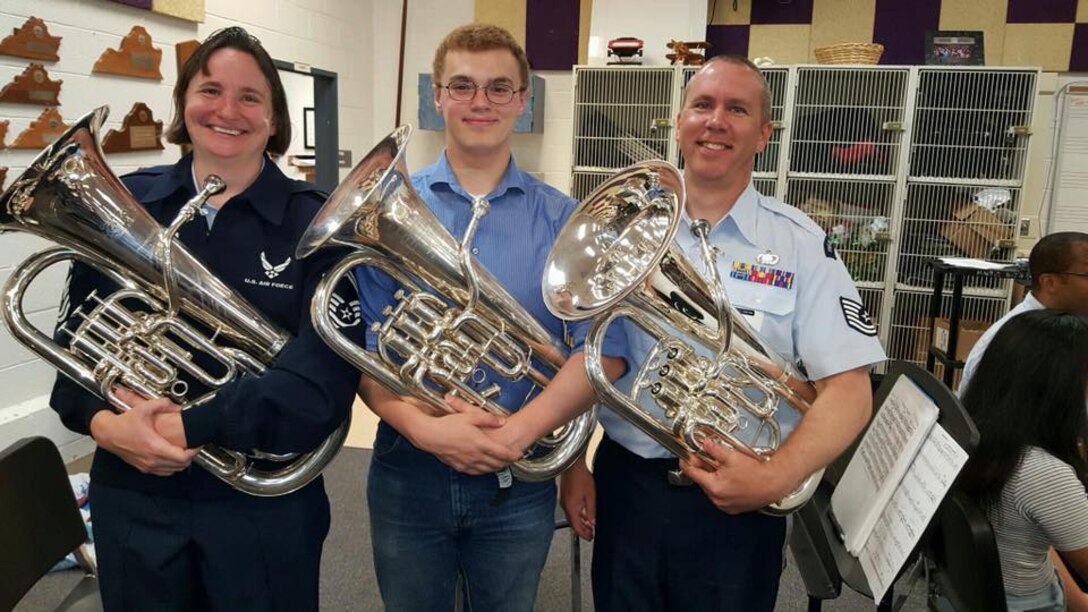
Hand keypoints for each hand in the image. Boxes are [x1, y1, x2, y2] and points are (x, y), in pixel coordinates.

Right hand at [91, 388, 197, 475]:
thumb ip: (162, 404)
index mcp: (155, 447)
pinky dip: (171, 467)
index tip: (198, 444)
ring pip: (172, 471)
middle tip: (194, 447)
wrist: (107, 433)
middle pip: (180, 466)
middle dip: (190, 456)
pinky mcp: (143, 467)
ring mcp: (147, 465)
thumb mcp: (144, 409)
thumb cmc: (124, 423)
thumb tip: (174, 404)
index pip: (182, 457)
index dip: (194, 451)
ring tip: (186, 451)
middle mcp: (152, 459)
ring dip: (181, 463)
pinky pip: (163, 472)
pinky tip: (173, 457)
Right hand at [405, 394, 522, 473]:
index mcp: (480, 443)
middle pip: (496, 463)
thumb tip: (502, 421)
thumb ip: (488, 419)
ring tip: (502, 464)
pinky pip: (474, 471)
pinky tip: (483, 469)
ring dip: (496, 468)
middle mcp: (475, 455)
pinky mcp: (458, 465)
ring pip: (486, 469)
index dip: (513, 455)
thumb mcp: (470, 416)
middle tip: (513, 459)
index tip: (519, 454)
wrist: (429, 435)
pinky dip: (482, 471)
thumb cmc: (448, 424)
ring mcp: (466, 462)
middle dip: (507, 462)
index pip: (502, 453)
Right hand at [560, 458, 595, 539]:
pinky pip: (570, 510)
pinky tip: (584, 514)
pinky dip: (577, 515)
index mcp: (572, 507)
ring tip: (589, 525)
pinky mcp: (565, 497)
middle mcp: (566, 506)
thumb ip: (591, 511)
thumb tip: (592, 522)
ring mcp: (564, 501)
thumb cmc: (581, 477)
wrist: (573, 465)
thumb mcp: (591, 496)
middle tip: (590, 534)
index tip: (590, 538)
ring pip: (572, 517)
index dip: (584, 534)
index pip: (577, 527)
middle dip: (582, 530)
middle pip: (573, 523)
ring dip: (580, 523)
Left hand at [679, 438, 795, 513]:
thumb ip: (714, 450)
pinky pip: (720, 496)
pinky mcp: (732, 508)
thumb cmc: (757, 473)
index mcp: (714, 487)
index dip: (687, 462)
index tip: (686, 456)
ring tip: (722, 466)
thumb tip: (704, 444)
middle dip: (702, 468)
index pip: (692, 473)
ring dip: (712, 477)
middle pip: (701, 480)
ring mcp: (725, 505)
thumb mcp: (732, 456)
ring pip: (710, 488)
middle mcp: (717, 499)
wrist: (774, 483)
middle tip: (706, 456)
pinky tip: (729, 477)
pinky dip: (721, 486)